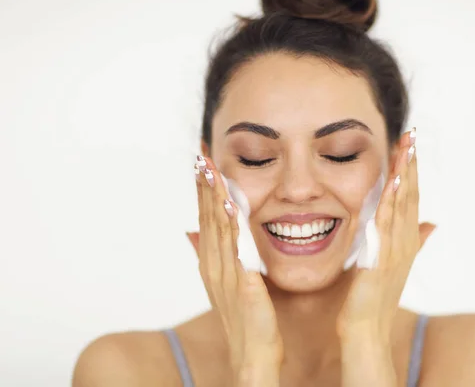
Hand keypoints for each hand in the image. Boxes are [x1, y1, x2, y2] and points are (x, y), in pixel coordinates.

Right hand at [188, 155, 281, 385]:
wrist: (252, 352)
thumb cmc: (243, 316)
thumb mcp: (223, 280)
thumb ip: (213, 253)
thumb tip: (190, 230)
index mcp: (211, 262)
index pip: (205, 218)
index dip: (201, 189)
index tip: (200, 161)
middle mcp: (214, 265)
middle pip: (207, 218)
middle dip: (203, 186)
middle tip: (201, 155)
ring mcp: (227, 275)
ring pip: (218, 230)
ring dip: (214, 200)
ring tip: (212, 171)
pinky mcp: (244, 286)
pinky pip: (239, 252)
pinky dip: (235, 230)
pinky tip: (235, 209)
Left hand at [337, 130, 435, 385]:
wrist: (366, 328)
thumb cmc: (374, 298)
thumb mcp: (394, 264)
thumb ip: (410, 241)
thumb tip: (432, 223)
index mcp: (404, 240)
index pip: (410, 198)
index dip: (412, 171)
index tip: (410, 144)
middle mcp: (404, 241)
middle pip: (411, 195)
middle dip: (412, 164)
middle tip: (413, 134)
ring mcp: (395, 249)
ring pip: (403, 205)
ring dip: (406, 175)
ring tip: (407, 147)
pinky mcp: (382, 258)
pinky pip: (388, 224)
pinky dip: (393, 203)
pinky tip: (396, 182)